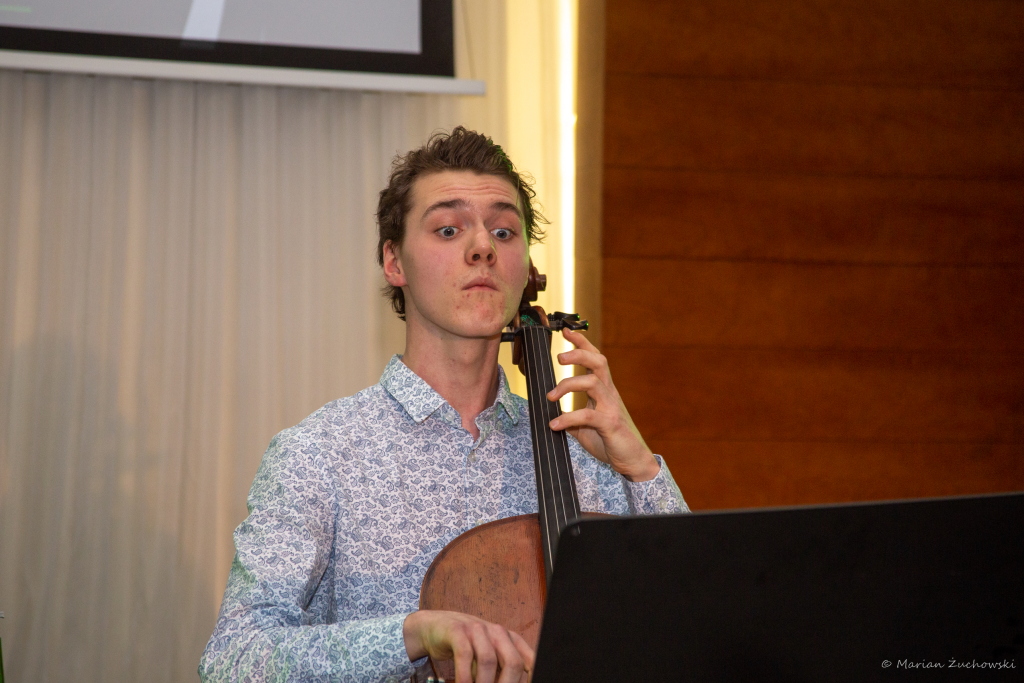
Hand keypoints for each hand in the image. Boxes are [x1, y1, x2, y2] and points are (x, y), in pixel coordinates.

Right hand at [404, 610, 533, 682]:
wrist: (435, 627)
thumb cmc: (466, 647)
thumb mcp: (488, 658)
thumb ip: (500, 671)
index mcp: (510, 640)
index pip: (530, 661)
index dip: (530, 679)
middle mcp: (497, 632)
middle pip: (512, 662)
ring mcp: (477, 629)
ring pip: (488, 661)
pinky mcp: (457, 631)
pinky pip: (464, 655)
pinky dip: (464, 676)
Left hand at [545, 328, 659, 481]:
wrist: (632, 460)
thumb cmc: (610, 440)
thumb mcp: (585, 426)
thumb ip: (570, 416)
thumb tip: (550, 413)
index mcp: (603, 390)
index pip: (594, 358)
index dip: (582, 342)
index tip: (565, 330)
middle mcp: (609, 394)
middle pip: (598, 362)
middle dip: (578, 353)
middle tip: (559, 358)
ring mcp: (611, 407)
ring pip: (593, 382)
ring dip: (567, 385)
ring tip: (550, 396)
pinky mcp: (610, 424)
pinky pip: (587, 415)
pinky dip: (568, 418)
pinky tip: (555, 425)